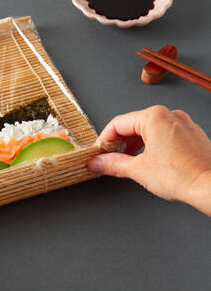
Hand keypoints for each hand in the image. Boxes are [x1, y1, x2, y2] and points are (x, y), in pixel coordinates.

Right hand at [88, 105, 210, 215]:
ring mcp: (183, 124)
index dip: (104, 139)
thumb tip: (98, 163)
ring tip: (127, 160)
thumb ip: (113, 164)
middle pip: (134, 124)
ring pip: (150, 129)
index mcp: (154, 117)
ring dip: (135, 143)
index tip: (99, 152)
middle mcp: (170, 115)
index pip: (118, 123)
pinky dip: (152, 144)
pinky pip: (165, 134)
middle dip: (119, 142)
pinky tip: (148, 159)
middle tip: (109, 157)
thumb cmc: (182, 175)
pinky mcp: (192, 135)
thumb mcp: (138, 170)